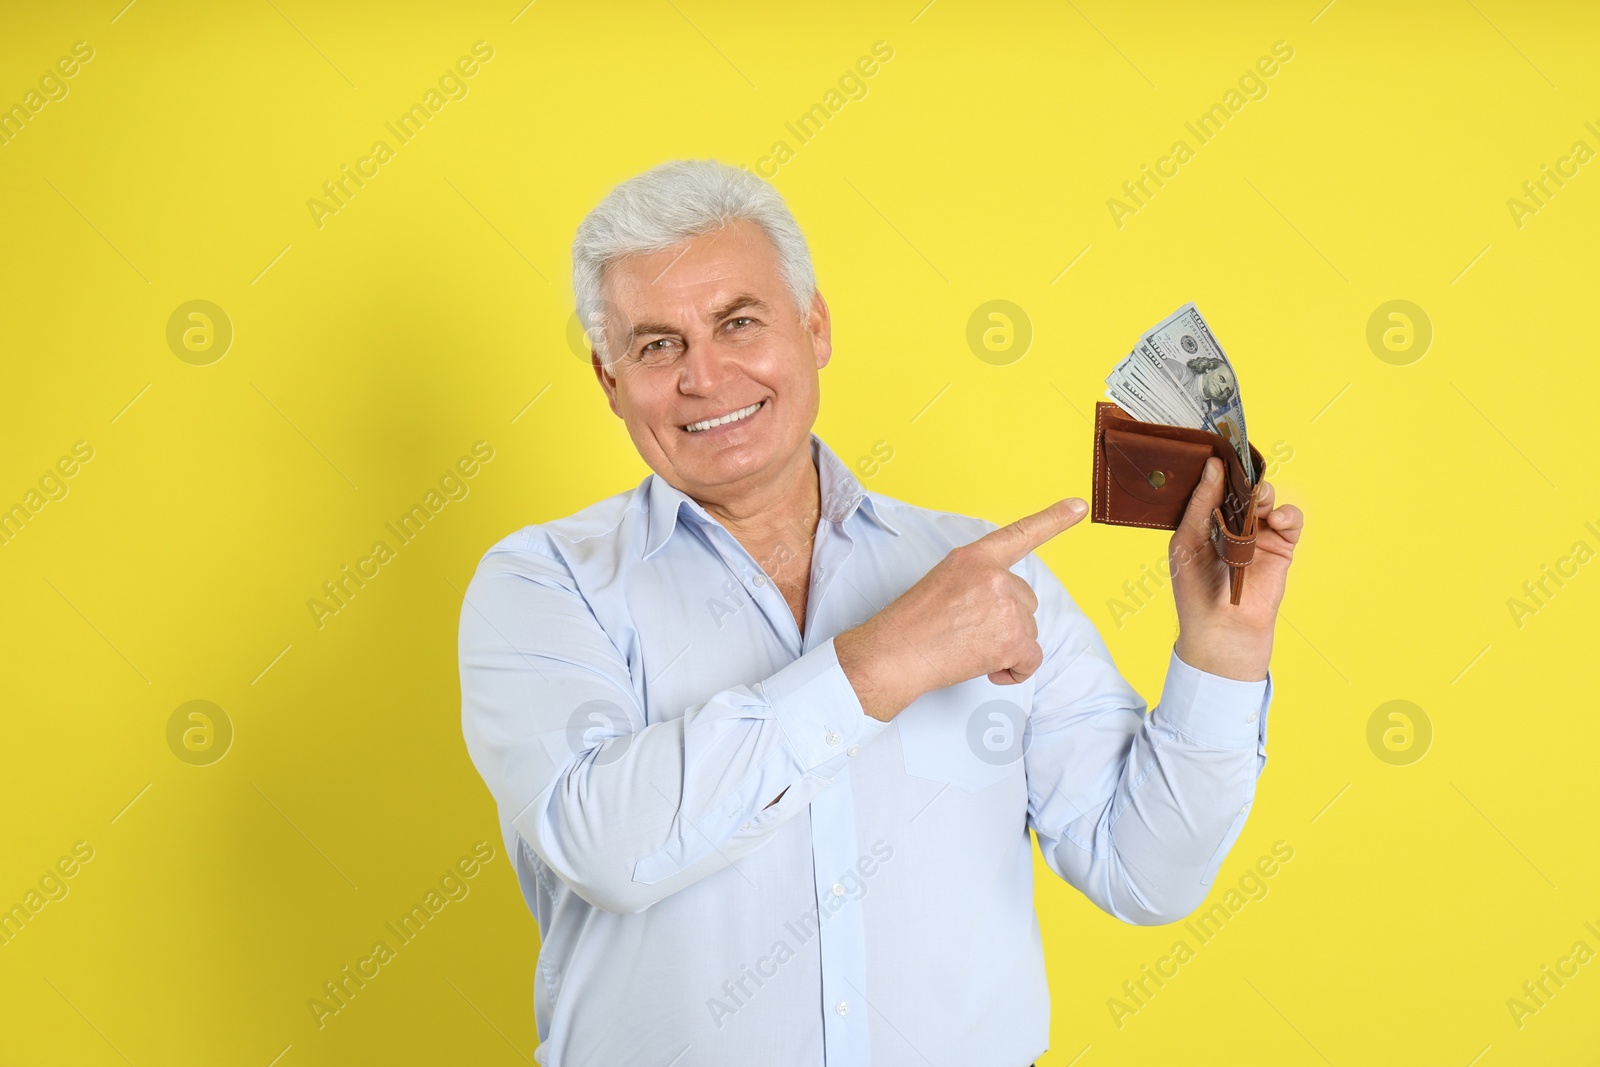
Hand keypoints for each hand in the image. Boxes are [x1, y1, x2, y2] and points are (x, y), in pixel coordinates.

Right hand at [835, 497, 1087, 720]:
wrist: (896, 653)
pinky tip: (990, 668)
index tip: (1078, 506)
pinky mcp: (1013, 640)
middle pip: (1026, 601)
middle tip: (969, 632)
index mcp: (975, 558)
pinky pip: (1031, 659)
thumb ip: (978, 581)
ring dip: (1007, 645)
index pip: (1020, 534)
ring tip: (970, 648)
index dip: (1053, 519)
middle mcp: (995, 577)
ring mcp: (1007, 607)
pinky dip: (1016, 670)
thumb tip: (1003, 603)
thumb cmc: (912, 624)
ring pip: (1028, 631)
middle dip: (1006, 620)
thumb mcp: (943, 581)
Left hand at [1171, 457, 1303, 680]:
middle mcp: (1231, 525)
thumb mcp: (1188, 541)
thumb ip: (1201, 503)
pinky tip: (1277, 519)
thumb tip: (1214, 465)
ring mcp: (1257, 536)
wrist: (1222, 631)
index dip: (1218, 467)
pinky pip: (1290, 522)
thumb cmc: (1195, 590)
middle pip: (1242, 488)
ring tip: (1258, 500)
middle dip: (1244, 477)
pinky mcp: (1281, 549)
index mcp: (1204, 520)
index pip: (1213, 485)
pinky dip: (1287, 514)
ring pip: (1267, 500)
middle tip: (1243, 470)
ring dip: (1264, 494)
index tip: (1220, 446)